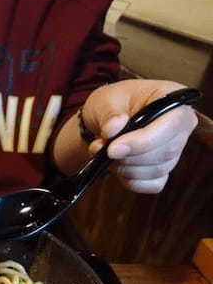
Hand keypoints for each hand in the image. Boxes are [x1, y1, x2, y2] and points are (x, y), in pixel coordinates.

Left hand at [83, 79, 197, 193]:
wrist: (105, 121)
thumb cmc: (110, 104)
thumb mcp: (104, 101)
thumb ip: (109, 115)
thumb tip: (114, 129)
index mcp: (172, 98)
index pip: (172, 124)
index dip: (143, 141)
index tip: (113, 149)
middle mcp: (181, 125)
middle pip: (166, 151)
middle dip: (129, 157)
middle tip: (103, 150)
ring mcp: (175, 149)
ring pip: (158, 169)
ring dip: (126, 168)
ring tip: (105, 155)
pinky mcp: (164, 168)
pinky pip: (154, 184)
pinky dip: (132, 181)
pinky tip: (117, 168)